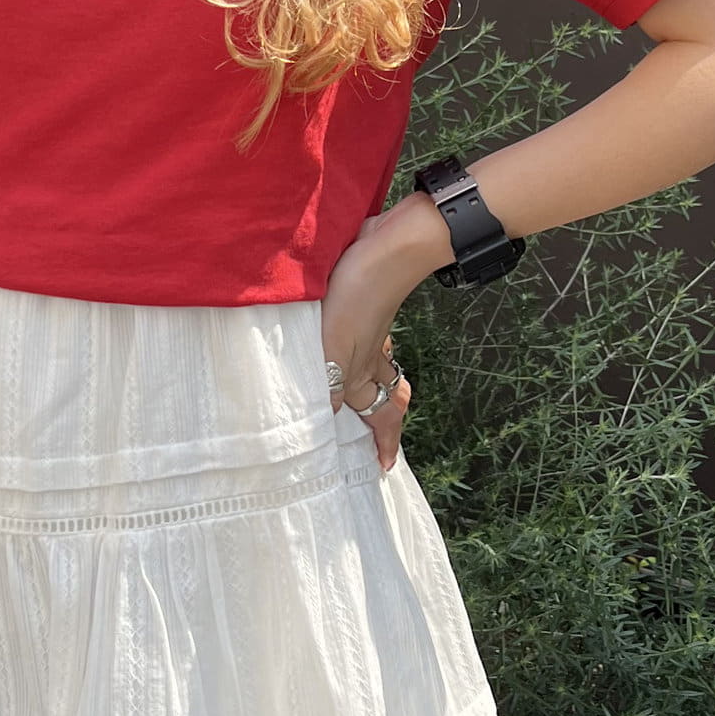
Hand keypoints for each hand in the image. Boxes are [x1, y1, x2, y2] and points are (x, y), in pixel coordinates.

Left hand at [321, 213, 423, 472]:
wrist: (388, 248)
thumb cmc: (358, 298)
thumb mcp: (332, 347)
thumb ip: (327, 384)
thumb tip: (326, 418)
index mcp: (360, 372)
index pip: (379, 416)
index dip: (384, 443)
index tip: (386, 466)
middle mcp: (369, 356)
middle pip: (384, 393)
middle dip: (383, 418)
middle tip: (378, 437)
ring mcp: (369, 330)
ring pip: (378, 365)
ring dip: (375, 383)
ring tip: (361, 397)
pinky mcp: (362, 305)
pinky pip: (370, 336)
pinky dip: (366, 346)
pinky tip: (343, 339)